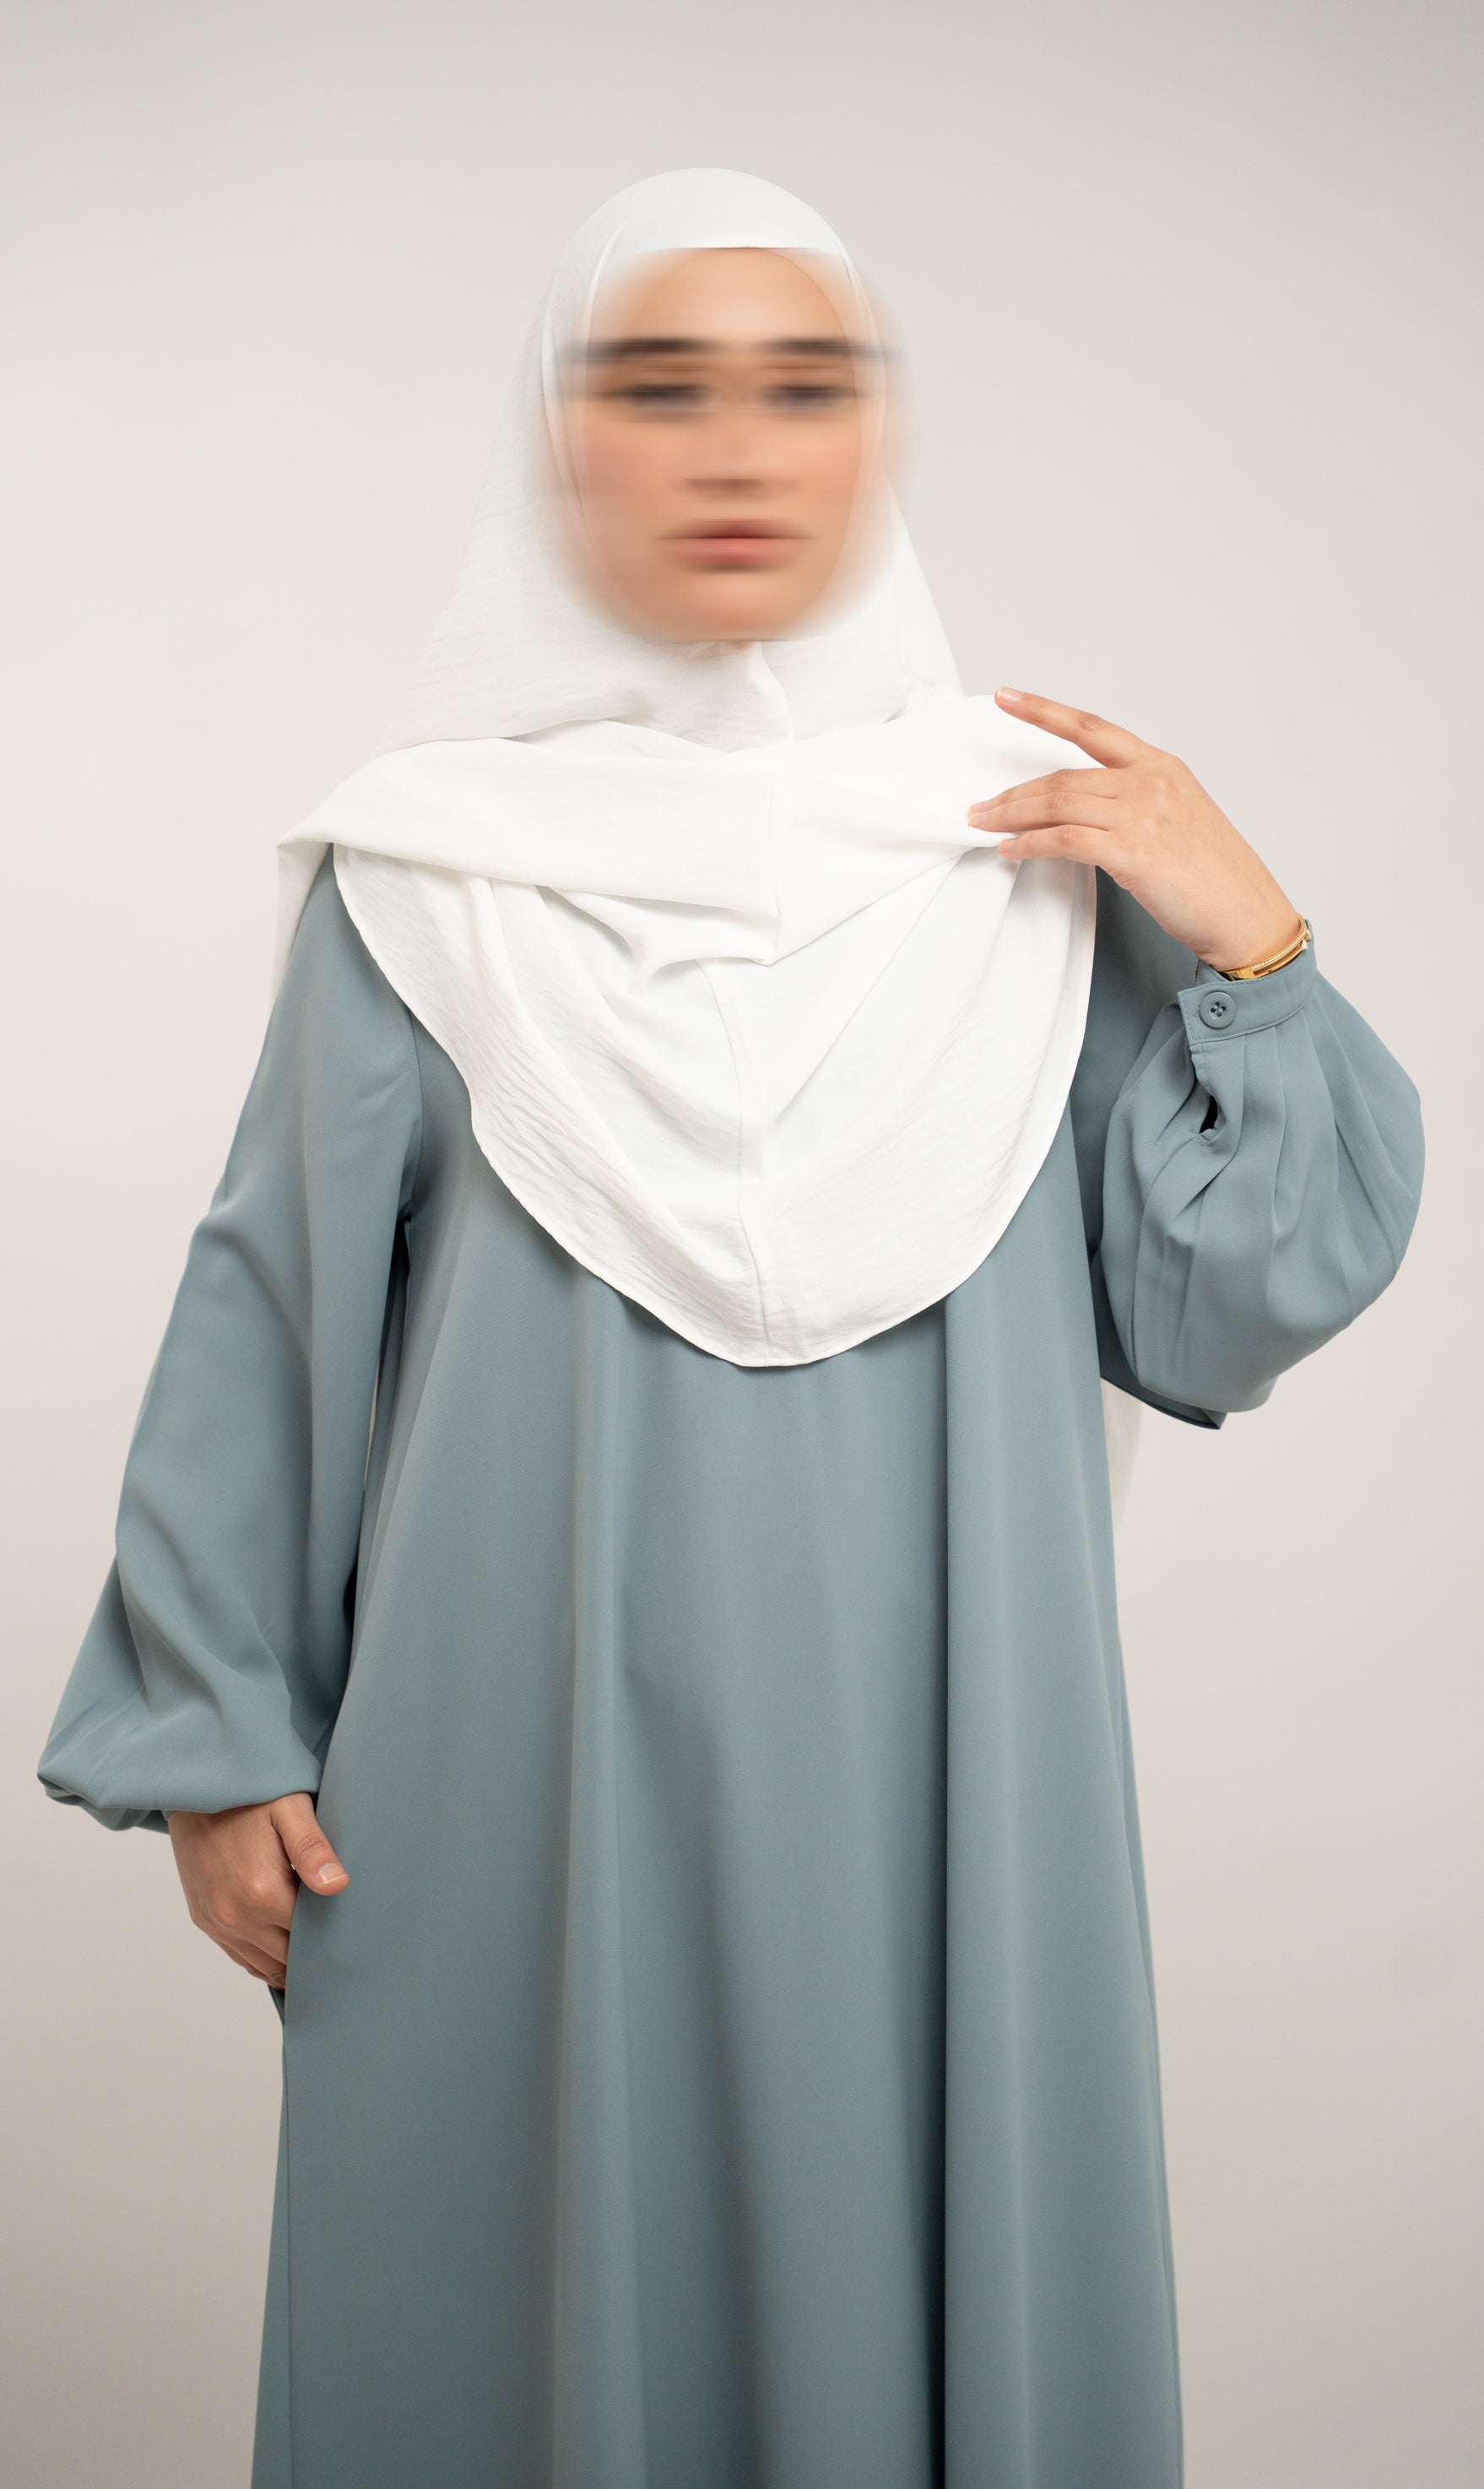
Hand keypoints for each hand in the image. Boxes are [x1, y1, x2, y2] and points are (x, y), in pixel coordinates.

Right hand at [167, 1791, 347, 1989]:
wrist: (196, 1786)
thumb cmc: (248, 1794)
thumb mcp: (289, 1809)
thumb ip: (313, 1849)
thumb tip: (338, 1886)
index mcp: (262, 1892)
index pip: (311, 1938)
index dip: (334, 1936)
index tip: (352, 1930)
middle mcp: (235, 1915)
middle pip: (288, 1958)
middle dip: (313, 1952)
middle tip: (340, 1939)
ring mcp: (215, 1920)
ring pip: (263, 1965)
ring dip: (287, 1960)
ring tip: (315, 1948)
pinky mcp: (203, 1917)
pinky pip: (238, 1956)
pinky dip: (262, 1956)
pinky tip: (282, 1945)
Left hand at [968, 688, 1303, 975]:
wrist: (1245, 914)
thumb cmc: (1214, 876)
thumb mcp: (1179, 817)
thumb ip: (1135, 801)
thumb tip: (1082, 810)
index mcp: (1162, 766)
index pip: (1092, 728)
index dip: (1043, 711)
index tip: (1007, 697)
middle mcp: (1150, 782)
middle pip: (1063, 775)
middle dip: (1014, 792)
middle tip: (981, 806)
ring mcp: (1142, 813)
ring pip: (1057, 803)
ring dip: (1012, 816)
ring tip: (985, 825)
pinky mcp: (1132, 851)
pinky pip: (1063, 840)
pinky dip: (1030, 844)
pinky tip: (1012, 850)